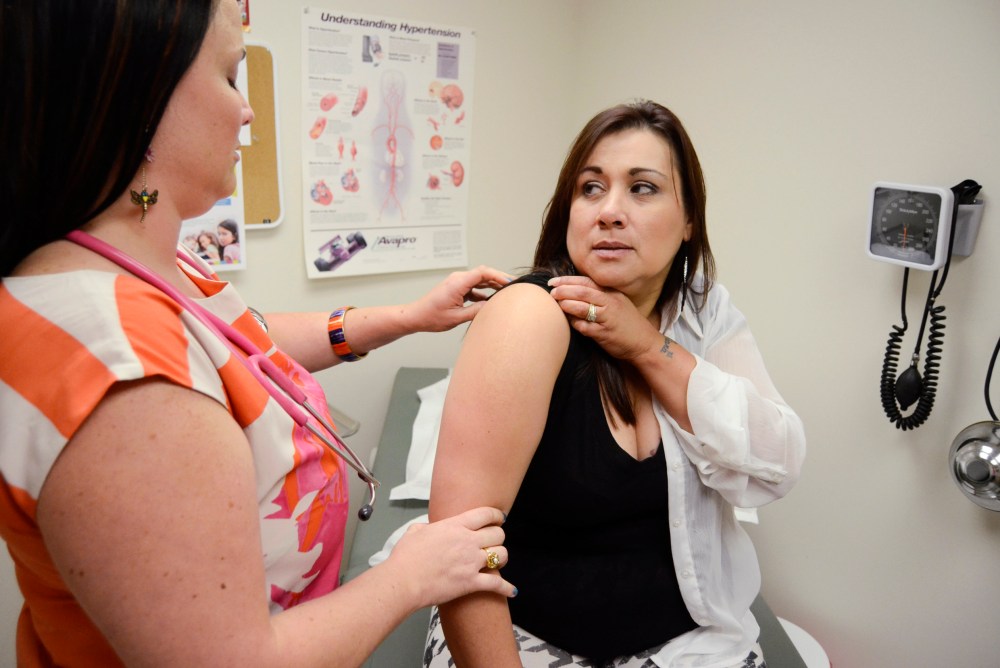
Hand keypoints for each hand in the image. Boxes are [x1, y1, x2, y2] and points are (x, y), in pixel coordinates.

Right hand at [385, 506, 514, 607]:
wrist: (403, 581)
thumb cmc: (405, 558)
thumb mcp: (414, 532)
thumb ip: (426, 527)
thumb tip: (427, 529)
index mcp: (454, 526)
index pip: (485, 514)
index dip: (496, 516)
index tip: (500, 519)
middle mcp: (467, 541)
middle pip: (498, 534)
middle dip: (499, 537)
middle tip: (495, 542)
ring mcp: (471, 562)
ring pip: (501, 555)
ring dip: (502, 558)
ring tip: (498, 561)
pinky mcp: (471, 583)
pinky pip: (497, 584)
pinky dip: (507, 588)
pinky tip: (512, 591)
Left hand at [407, 266, 512, 331]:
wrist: (416, 316)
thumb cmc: (432, 317)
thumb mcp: (456, 317)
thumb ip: (476, 311)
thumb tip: (492, 307)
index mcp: (458, 283)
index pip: (483, 272)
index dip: (499, 276)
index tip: (510, 282)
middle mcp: (458, 279)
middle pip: (484, 273)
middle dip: (499, 278)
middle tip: (514, 285)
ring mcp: (457, 282)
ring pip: (480, 279)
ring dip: (493, 284)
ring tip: (506, 291)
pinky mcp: (457, 288)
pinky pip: (474, 286)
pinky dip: (484, 291)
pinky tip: (491, 299)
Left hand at [547, 275, 662, 360]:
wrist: (644, 343)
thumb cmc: (627, 323)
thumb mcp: (617, 303)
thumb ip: (599, 296)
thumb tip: (573, 290)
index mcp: (612, 293)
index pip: (586, 281)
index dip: (567, 280)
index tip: (553, 282)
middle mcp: (610, 303)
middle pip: (583, 291)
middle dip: (564, 290)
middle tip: (551, 292)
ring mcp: (608, 318)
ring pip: (583, 307)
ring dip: (567, 305)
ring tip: (557, 304)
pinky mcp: (605, 333)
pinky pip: (585, 326)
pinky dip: (574, 323)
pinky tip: (568, 321)